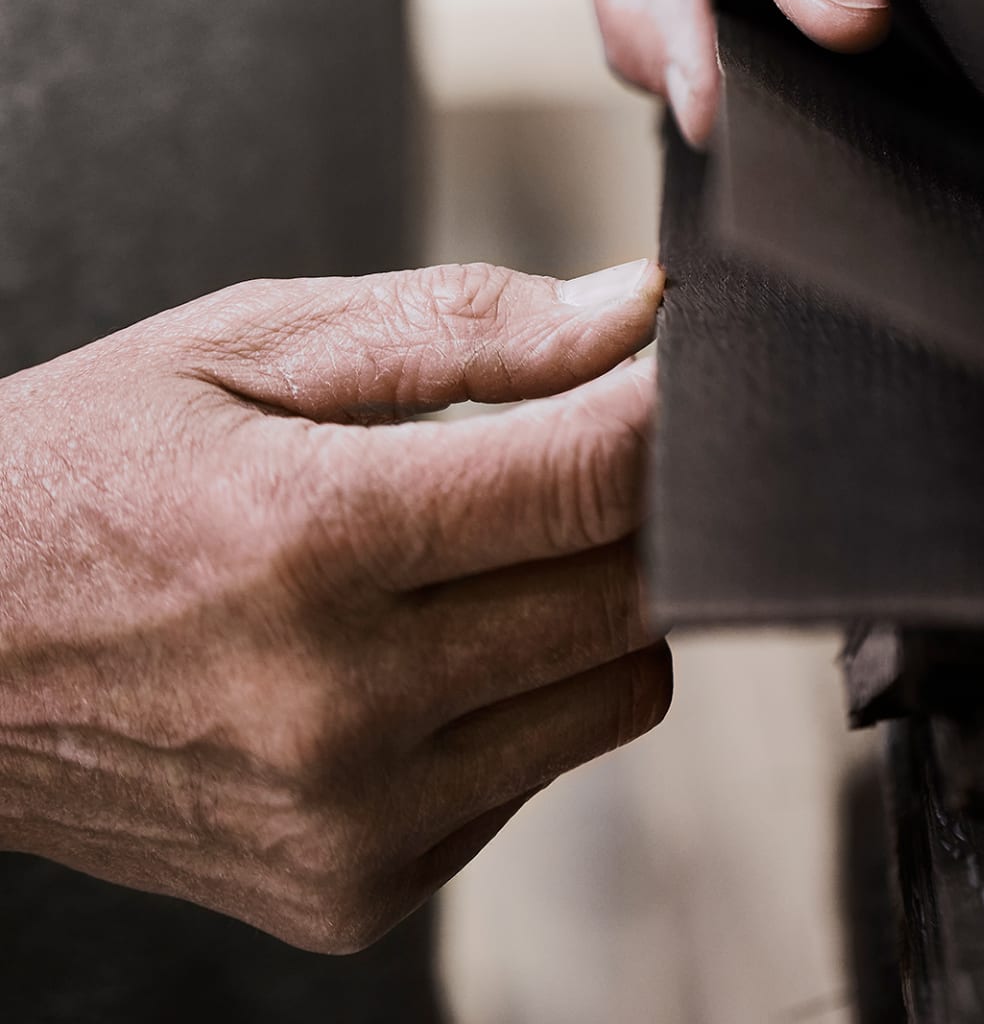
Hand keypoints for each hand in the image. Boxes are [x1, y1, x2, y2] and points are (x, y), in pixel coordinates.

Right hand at [0, 260, 667, 951]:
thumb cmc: (85, 469)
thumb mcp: (247, 345)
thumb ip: (460, 326)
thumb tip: (636, 307)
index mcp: (313, 541)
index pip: (597, 479)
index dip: (670, 406)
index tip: (680, 364)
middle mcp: (341, 707)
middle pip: (631, 595)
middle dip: (640, 501)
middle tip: (581, 439)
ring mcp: (350, 822)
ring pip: (613, 695)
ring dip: (593, 604)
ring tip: (487, 543)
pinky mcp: (353, 895)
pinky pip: (533, 776)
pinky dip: (522, 697)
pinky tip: (423, 642)